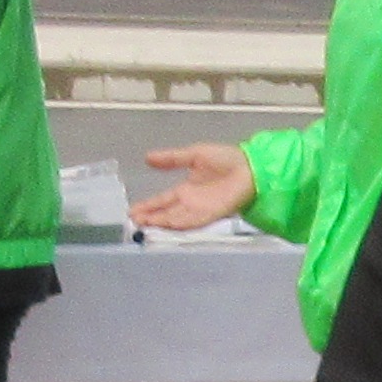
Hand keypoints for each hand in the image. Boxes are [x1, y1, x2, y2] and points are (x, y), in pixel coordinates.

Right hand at [138, 142, 255, 232]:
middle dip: (149, 219)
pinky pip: (192, 221)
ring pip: (175, 220)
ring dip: (160, 224)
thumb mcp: (194, 155)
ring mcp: (201, 210)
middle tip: (132, 222)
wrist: (250, 166)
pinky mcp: (212, 213)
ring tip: (142, 226)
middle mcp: (191, 203)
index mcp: (186, 190)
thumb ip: (171, 158)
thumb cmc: (227, 159)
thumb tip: (148, 157)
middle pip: (165, 214)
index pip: (161, 201)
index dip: (147, 206)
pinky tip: (165, 226)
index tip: (132, 211)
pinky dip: (178, 224)